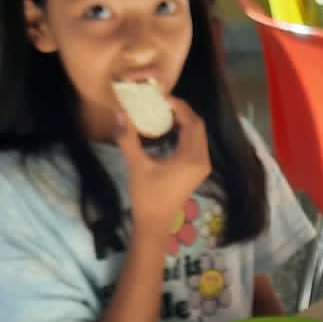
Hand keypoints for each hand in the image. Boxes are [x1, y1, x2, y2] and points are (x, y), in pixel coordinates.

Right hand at [120, 97, 212, 240]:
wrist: (155, 224)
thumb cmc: (147, 196)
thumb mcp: (137, 165)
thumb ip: (129, 138)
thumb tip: (120, 114)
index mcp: (192, 157)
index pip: (192, 122)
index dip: (179, 106)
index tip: (161, 98)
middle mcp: (202, 160)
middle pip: (198, 126)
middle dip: (182, 111)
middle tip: (161, 103)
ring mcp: (202, 166)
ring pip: (198, 134)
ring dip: (184, 121)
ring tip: (163, 112)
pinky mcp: (197, 171)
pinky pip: (195, 144)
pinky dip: (185, 132)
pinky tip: (168, 129)